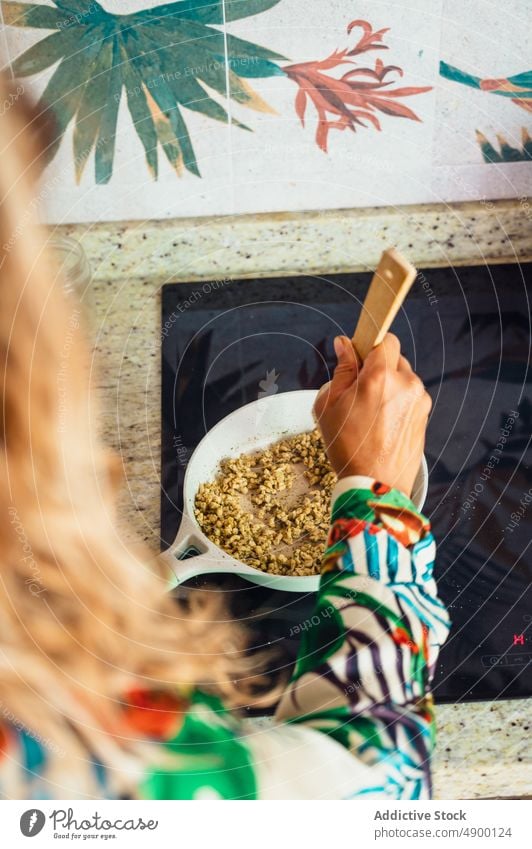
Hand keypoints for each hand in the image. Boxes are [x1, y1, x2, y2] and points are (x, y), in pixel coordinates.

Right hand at [313, 333, 431, 497]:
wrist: (375, 485)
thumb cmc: (348, 448)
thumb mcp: (330, 405)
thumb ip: (341, 370)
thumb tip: (345, 346)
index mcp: (380, 377)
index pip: (384, 340)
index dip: (369, 346)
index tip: (359, 356)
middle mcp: (406, 384)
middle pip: (394, 359)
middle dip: (378, 369)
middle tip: (359, 391)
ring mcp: (419, 401)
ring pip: (403, 379)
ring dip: (389, 387)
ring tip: (370, 413)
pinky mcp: (425, 417)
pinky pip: (410, 398)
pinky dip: (397, 404)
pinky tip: (382, 424)